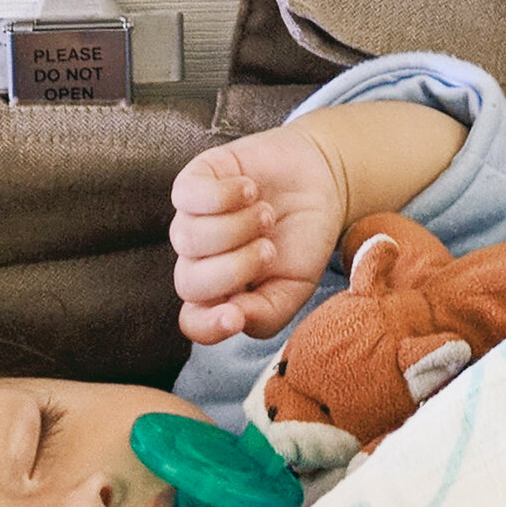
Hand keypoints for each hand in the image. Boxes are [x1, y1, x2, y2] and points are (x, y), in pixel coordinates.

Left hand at [171, 125, 346, 345]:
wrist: (319, 183)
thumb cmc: (303, 239)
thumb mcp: (298, 286)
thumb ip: (267, 313)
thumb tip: (234, 319)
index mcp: (221, 294)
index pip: (195, 321)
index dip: (208, 325)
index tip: (235, 317)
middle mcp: (199, 260)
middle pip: (189, 283)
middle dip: (236, 267)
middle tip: (270, 248)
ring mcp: (191, 220)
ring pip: (187, 239)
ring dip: (236, 227)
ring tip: (266, 214)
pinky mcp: (194, 180)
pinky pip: (185, 196)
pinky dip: (224, 195)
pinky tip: (250, 189)